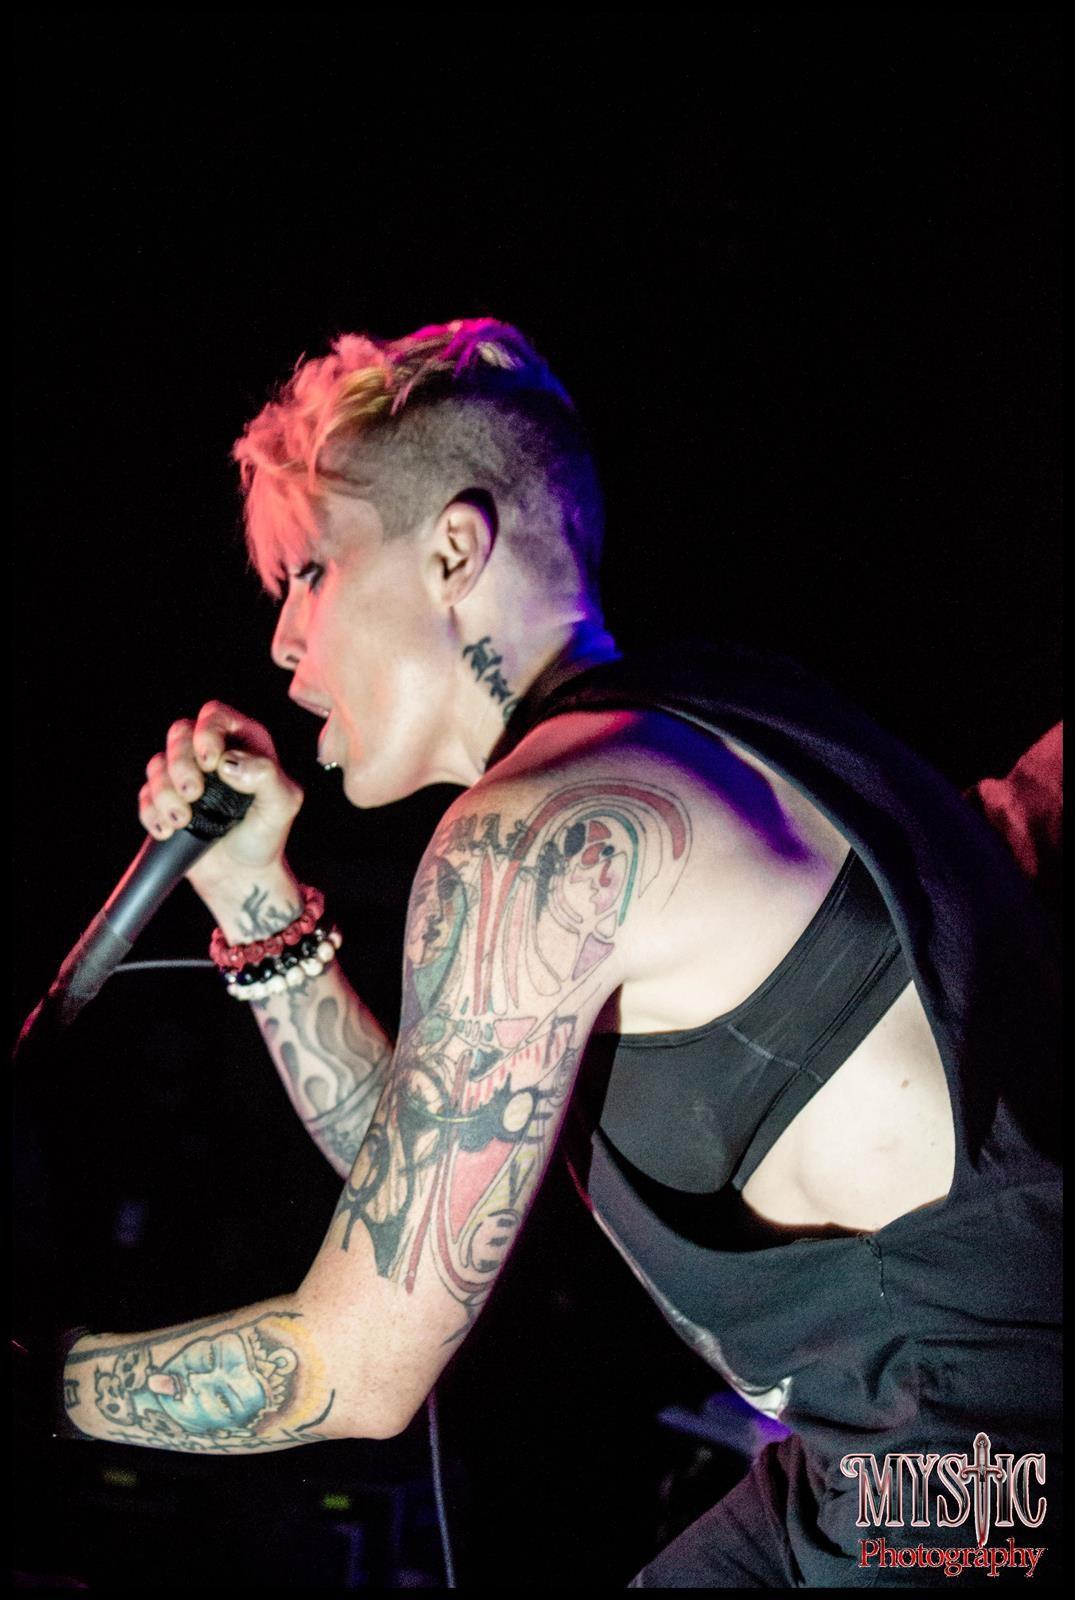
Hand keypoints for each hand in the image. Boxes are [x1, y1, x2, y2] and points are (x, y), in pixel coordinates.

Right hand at [138, 701, 304, 902]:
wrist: (243, 873)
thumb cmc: (266, 834)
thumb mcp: (282, 805)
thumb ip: (266, 776)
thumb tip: (229, 763)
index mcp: (243, 743)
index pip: (214, 715)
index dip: (206, 732)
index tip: (211, 763)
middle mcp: (212, 753)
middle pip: (179, 733)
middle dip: (181, 763)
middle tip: (193, 794)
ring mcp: (186, 775)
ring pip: (158, 764)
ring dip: (165, 792)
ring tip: (183, 821)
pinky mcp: (165, 800)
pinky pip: (146, 795)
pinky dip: (152, 812)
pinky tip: (168, 830)